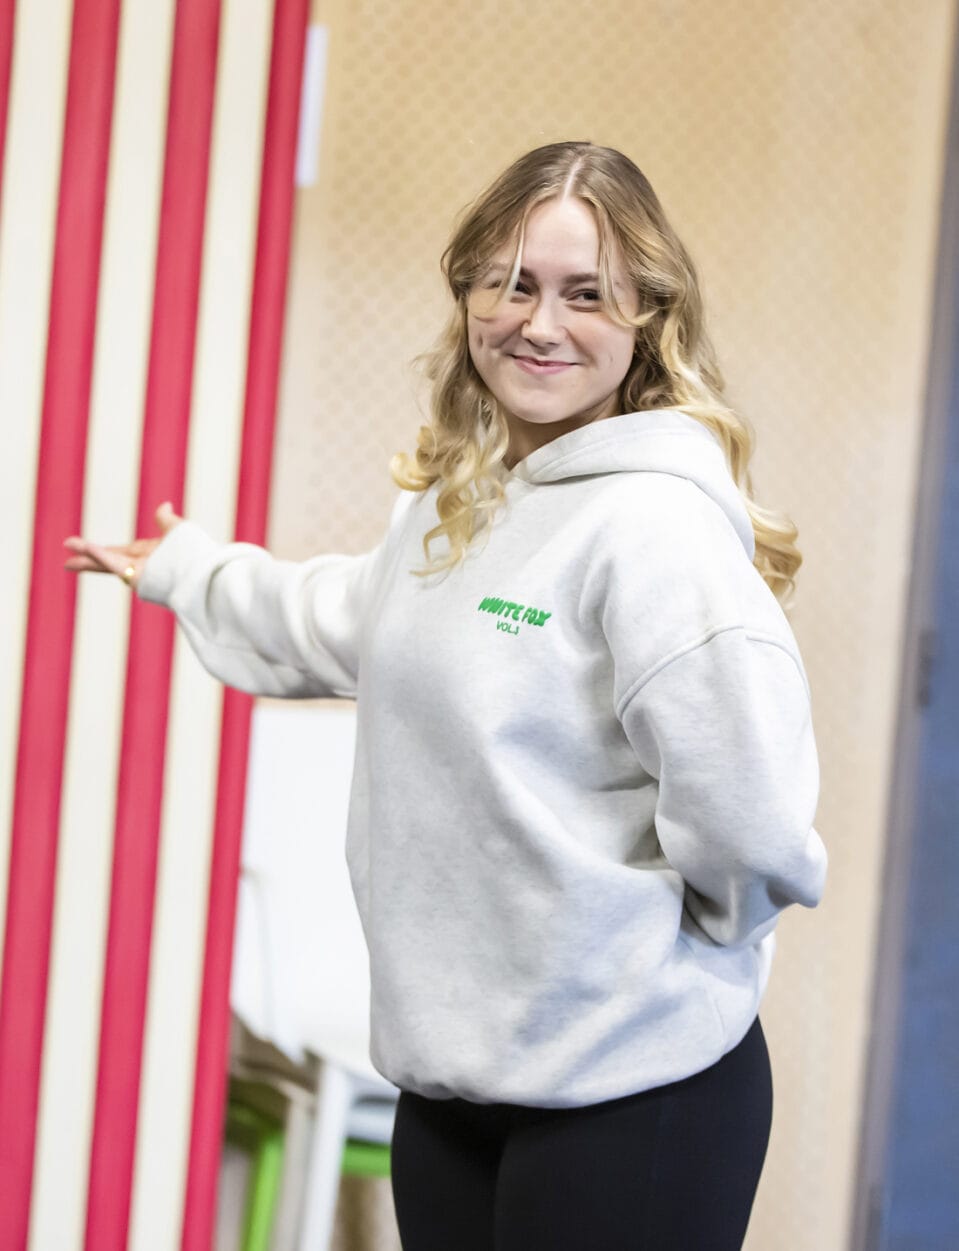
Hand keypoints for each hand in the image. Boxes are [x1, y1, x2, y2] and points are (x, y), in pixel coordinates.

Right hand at [63, 502, 183, 588]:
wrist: (203, 570)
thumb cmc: (195, 553)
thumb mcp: (176, 530)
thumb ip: (165, 520)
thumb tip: (165, 505)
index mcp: (146, 555)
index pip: (118, 552)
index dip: (101, 550)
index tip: (84, 547)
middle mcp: (140, 565)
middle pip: (108, 561)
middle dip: (87, 560)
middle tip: (68, 562)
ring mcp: (138, 572)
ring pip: (108, 565)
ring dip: (88, 560)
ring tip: (67, 562)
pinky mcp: (138, 577)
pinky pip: (117, 566)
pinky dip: (102, 556)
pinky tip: (87, 548)